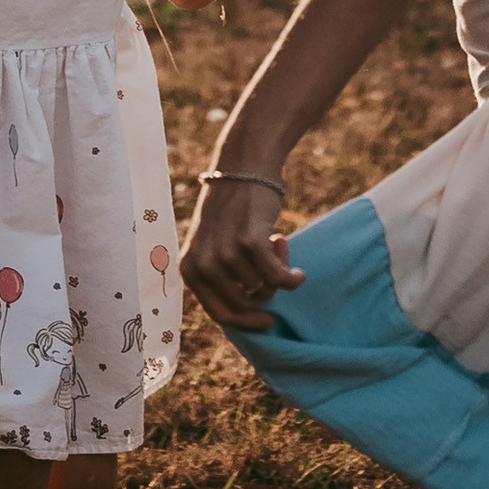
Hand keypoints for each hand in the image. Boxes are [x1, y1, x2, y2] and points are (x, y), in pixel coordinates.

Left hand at [182, 175, 302, 331]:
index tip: (267, 321)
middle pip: (243, 307)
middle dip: (265, 298)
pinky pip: (278, 278)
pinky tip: (299, 273)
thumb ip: (220, 278)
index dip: (246, 322)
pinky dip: (292, 278)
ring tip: (278, 244)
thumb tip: (248, 317)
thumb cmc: (233, 209)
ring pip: (263, 289)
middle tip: (277, 276)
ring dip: (277, 274)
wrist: (245, 166)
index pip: (219, 314)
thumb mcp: (213, 245)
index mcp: (190, 267)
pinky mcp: (251, 242)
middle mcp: (203, 263)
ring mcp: (226, 253)